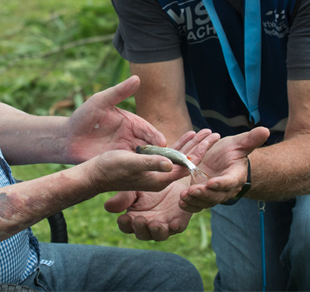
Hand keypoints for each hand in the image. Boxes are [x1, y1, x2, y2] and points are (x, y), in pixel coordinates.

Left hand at [64, 76, 166, 162]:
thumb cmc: (83, 116)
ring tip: (159, 170)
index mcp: (131, 122)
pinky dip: (138, 171)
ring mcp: (125, 151)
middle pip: (149, 146)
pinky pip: (131, 167)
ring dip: (151, 164)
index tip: (162, 142)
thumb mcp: (100, 101)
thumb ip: (119, 92)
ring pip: (143, 158)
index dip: (155, 136)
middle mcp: (131, 137)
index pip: (147, 129)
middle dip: (159, 153)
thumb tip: (137, 78)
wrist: (67, 138)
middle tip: (169, 160)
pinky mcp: (117, 163)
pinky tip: (143, 176)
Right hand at [103, 129, 219, 240]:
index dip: (200, 151)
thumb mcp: (130, 164)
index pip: (186, 165)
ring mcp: (156, 172)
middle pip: (186, 161)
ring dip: (192, 144)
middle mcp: (161, 177)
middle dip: (200, 146)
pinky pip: (170, 155)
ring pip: (179, 157)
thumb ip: (150, 164)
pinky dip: (179, 145)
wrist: (94, 175)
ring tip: (204, 131)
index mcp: (160, 179)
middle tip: (214, 133)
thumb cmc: (109, 169)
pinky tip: (187, 136)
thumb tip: (171, 163)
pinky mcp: (149, 166)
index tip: (211, 138)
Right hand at [105, 183, 189, 240]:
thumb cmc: (147, 186)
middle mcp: (147, 226)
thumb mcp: (133, 189)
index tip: (124, 218)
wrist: (169, 178)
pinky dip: (176, 227)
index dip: (125, 224)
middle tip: (140, 220)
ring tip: (155, 224)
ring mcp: (163, 226)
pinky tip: (173, 224)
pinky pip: (178, 228)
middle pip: (142, 234)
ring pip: (159, 235)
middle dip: (140, 228)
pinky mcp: (178, 222)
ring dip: (156, 231)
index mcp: (133, 219)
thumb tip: (108, 207)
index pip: (126, 226)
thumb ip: (123, 197)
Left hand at [179, 127, 269, 211]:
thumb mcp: (240, 143)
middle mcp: (225, 189)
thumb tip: (265, 130)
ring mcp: (213, 193)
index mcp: (235, 176)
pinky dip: (190, 205)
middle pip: (216, 195)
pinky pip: (197, 204)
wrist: (224, 160)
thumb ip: (251, 139)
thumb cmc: (233, 151)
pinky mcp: (202, 195)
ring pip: (205, 201)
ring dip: (194, 200)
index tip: (212, 182)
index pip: (230, 181)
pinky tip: (181, 203)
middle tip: (193, 190)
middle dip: (204, 194)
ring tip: (184, 196)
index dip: (222, 183)